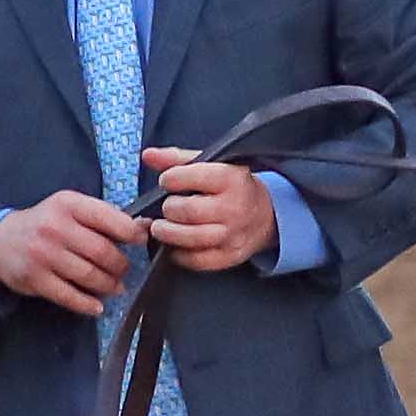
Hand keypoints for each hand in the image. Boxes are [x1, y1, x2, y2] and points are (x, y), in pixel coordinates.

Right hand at [0, 190, 141, 317]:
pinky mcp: (34, 278)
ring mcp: (43, 254)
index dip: (132, 234)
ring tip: (114, 286)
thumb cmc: (46, 223)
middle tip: (123, 270)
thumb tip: (146, 227)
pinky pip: (69, 296)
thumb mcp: (72, 209)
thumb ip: (105, 216)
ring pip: (90, 276)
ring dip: (109, 285)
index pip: (110, 219)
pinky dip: (88, 304)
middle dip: (121, 265)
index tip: (140, 241)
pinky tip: (97, 306)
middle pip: (103, 252)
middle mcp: (55, 227)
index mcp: (69, 205)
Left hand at [142, 147, 276, 270]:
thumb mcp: (212, 165)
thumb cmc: (232, 188)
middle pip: (184, 210)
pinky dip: (178, 253)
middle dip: (169, 208)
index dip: (169, 179)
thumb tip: (149, 155)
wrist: (266, 216)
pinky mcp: (229, 256)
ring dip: (167, 232)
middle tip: (171, 207)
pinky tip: (178, 243)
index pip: (184, 178)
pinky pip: (193, 260)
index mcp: (231, 179)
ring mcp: (233, 235)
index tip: (169, 181)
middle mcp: (234, 208)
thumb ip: (178, 159)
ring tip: (164, 226)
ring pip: (186, 237)